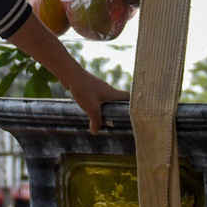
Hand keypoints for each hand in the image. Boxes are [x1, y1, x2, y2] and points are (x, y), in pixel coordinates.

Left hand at [6, 13, 127, 128]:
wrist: (70, 74)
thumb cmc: (83, 89)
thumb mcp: (91, 108)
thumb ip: (96, 121)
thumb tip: (96, 131)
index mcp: (112, 93)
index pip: (128, 97)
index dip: (134, 105)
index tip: (136, 114)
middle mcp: (108, 90)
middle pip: (118, 100)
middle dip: (119, 110)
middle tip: (118, 122)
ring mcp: (99, 88)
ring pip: (107, 100)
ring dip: (107, 109)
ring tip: (104, 120)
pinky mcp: (90, 88)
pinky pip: (97, 98)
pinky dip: (97, 106)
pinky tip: (90, 111)